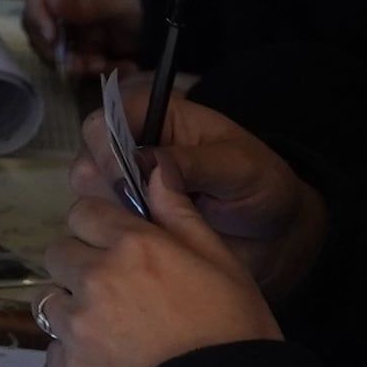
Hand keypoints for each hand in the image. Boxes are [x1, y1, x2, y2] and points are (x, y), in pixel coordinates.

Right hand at [24, 0, 144, 73]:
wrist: (187, 10)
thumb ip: (88, 1)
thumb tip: (50, 2)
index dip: (38, 10)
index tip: (52, 37)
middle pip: (41, 17)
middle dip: (57, 45)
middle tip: (76, 64)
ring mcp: (75, 14)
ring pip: (57, 43)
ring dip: (75, 60)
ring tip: (101, 68)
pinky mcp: (86, 36)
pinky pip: (77, 56)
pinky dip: (92, 67)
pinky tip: (116, 68)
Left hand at [41, 147, 284, 366]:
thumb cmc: (234, 331)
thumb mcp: (222, 263)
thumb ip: (180, 213)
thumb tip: (154, 167)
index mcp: (132, 244)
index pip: (84, 211)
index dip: (100, 226)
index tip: (119, 245)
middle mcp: (95, 277)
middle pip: (60, 252)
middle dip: (81, 263)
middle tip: (117, 290)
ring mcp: (78, 325)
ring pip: (52, 300)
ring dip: (74, 308)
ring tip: (111, 331)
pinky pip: (56, 349)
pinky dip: (74, 354)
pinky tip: (107, 363)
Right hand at [111, 94, 325, 294]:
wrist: (278, 235)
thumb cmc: (261, 186)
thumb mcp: (238, 167)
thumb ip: (196, 162)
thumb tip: (151, 164)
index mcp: (157, 119)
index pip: (108, 118)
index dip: (105, 144)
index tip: (125, 176)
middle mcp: (134, 150)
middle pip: (88, 156)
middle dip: (105, 183)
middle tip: (138, 208)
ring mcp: (131, 189)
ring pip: (90, 195)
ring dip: (110, 213)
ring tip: (149, 229)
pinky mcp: (133, 225)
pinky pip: (104, 228)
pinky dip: (117, 238)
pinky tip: (148, 247)